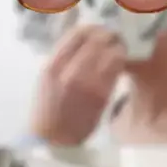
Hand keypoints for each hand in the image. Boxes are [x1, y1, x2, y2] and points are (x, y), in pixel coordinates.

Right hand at [30, 25, 125, 144]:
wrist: (54, 138)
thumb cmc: (47, 108)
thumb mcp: (46, 79)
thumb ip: (62, 59)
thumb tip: (83, 40)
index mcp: (52, 66)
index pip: (77, 33)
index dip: (91, 28)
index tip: (96, 30)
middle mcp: (71, 71)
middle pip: (98, 39)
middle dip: (108, 35)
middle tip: (113, 36)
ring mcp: (89, 82)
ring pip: (112, 53)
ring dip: (118, 47)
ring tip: (118, 48)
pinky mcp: (103, 94)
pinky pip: (117, 69)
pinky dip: (120, 62)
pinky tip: (118, 63)